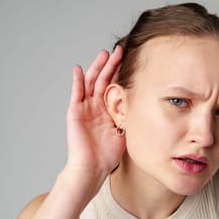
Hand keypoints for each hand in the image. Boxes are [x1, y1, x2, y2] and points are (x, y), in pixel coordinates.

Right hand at [64, 46, 124, 177]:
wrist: (92, 168)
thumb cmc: (107, 156)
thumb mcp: (124, 133)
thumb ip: (129, 118)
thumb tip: (144, 107)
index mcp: (107, 111)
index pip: (114, 87)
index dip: (120, 74)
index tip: (130, 61)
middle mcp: (95, 107)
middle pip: (103, 81)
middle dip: (111, 65)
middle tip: (120, 50)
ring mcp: (84, 109)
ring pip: (91, 83)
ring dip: (97, 68)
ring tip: (104, 54)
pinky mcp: (75, 113)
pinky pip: (76, 93)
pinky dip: (77, 81)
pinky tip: (79, 69)